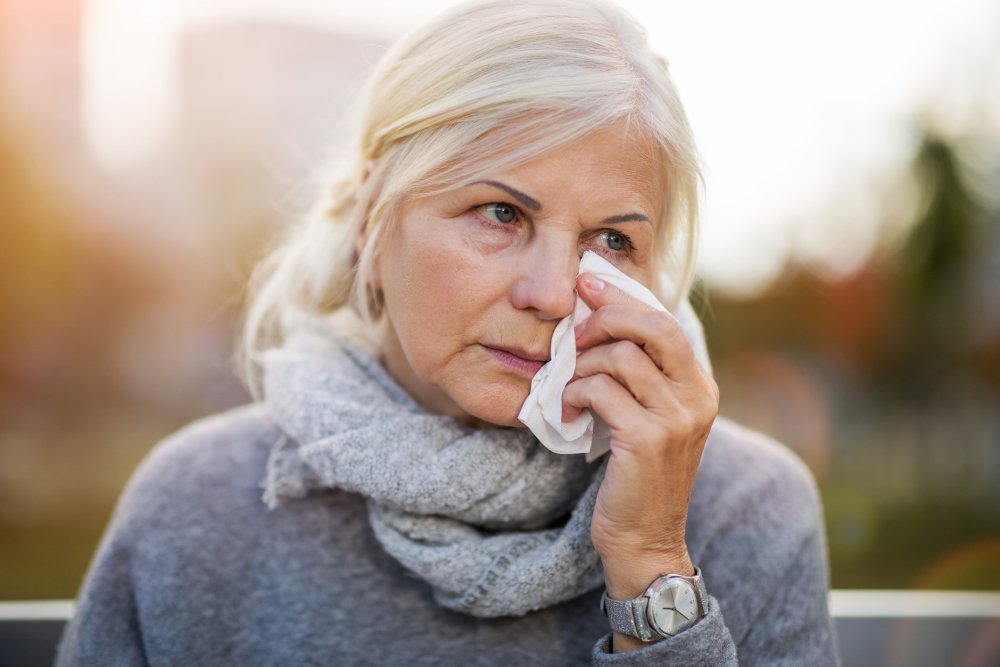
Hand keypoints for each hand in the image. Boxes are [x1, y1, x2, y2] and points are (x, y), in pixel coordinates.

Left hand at [563, 273, 717, 600]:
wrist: (646, 538)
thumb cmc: (637, 474)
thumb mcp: (650, 417)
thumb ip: (639, 374)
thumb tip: (598, 321)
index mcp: (701, 385)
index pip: (664, 320)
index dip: (624, 297)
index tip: (589, 281)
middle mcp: (697, 396)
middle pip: (651, 326)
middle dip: (605, 318)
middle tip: (575, 334)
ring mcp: (676, 418)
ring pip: (618, 357)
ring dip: (581, 368)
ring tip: (570, 390)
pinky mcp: (647, 438)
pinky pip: (600, 391)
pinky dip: (575, 395)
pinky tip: (569, 413)